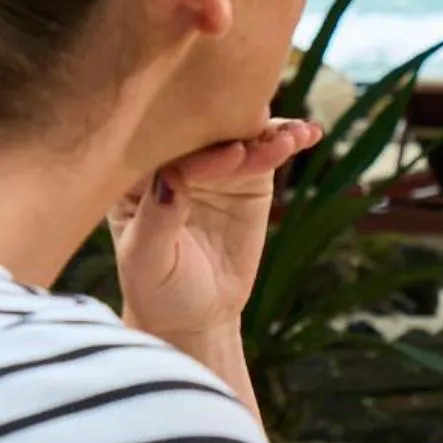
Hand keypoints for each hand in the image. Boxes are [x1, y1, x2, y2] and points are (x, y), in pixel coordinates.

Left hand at [110, 119, 321, 353]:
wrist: (194, 315)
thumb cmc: (157, 289)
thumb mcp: (148, 260)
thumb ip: (157, 218)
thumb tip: (172, 178)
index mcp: (134, 173)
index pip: (170, 150)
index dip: (203, 153)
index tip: (233, 156)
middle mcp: (172, 159)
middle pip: (205, 131)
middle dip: (239, 126)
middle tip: (271, 128)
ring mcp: (212, 167)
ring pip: (240, 137)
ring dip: (271, 131)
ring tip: (298, 135)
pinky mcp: (245, 178)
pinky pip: (265, 153)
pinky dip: (286, 142)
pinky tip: (307, 135)